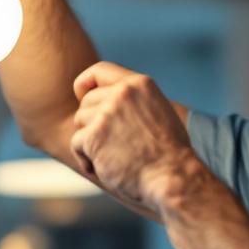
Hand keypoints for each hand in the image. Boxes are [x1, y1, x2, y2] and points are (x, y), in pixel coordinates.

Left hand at [70, 61, 198, 212]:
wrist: (172, 178)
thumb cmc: (169, 152)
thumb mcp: (158, 111)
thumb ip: (135, 99)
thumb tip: (109, 97)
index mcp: (140, 84)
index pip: (99, 70)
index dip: (85, 84)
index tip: (81, 96)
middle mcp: (123, 93)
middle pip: (86, 101)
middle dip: (91, 123)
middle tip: (109, 144)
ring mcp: (107, 113)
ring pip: (80, 121)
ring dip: (89, 141)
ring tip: (110, 157)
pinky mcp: (94, 136)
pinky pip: (76, 143)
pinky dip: (85, 159)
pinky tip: (103, 168)